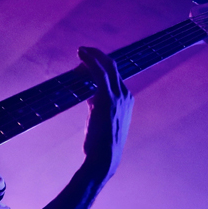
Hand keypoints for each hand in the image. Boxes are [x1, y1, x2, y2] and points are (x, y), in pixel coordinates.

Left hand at [77, 47, 132, 182]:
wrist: (105, 158)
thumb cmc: (101, 145)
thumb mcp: (102, 122)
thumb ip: (98, 107)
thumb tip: (90, 97)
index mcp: (127, 100)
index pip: (115, 76)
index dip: (101, 66)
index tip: (89, 62)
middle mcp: (126, 95)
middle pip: (114, 67)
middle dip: (99, 56)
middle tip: (84, 51)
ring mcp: (119, 96)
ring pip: (107, 66)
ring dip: (93, 56)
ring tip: (80, 50)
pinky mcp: (108, 98)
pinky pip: (99, 73)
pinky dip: (90, 61)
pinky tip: (81, 55)